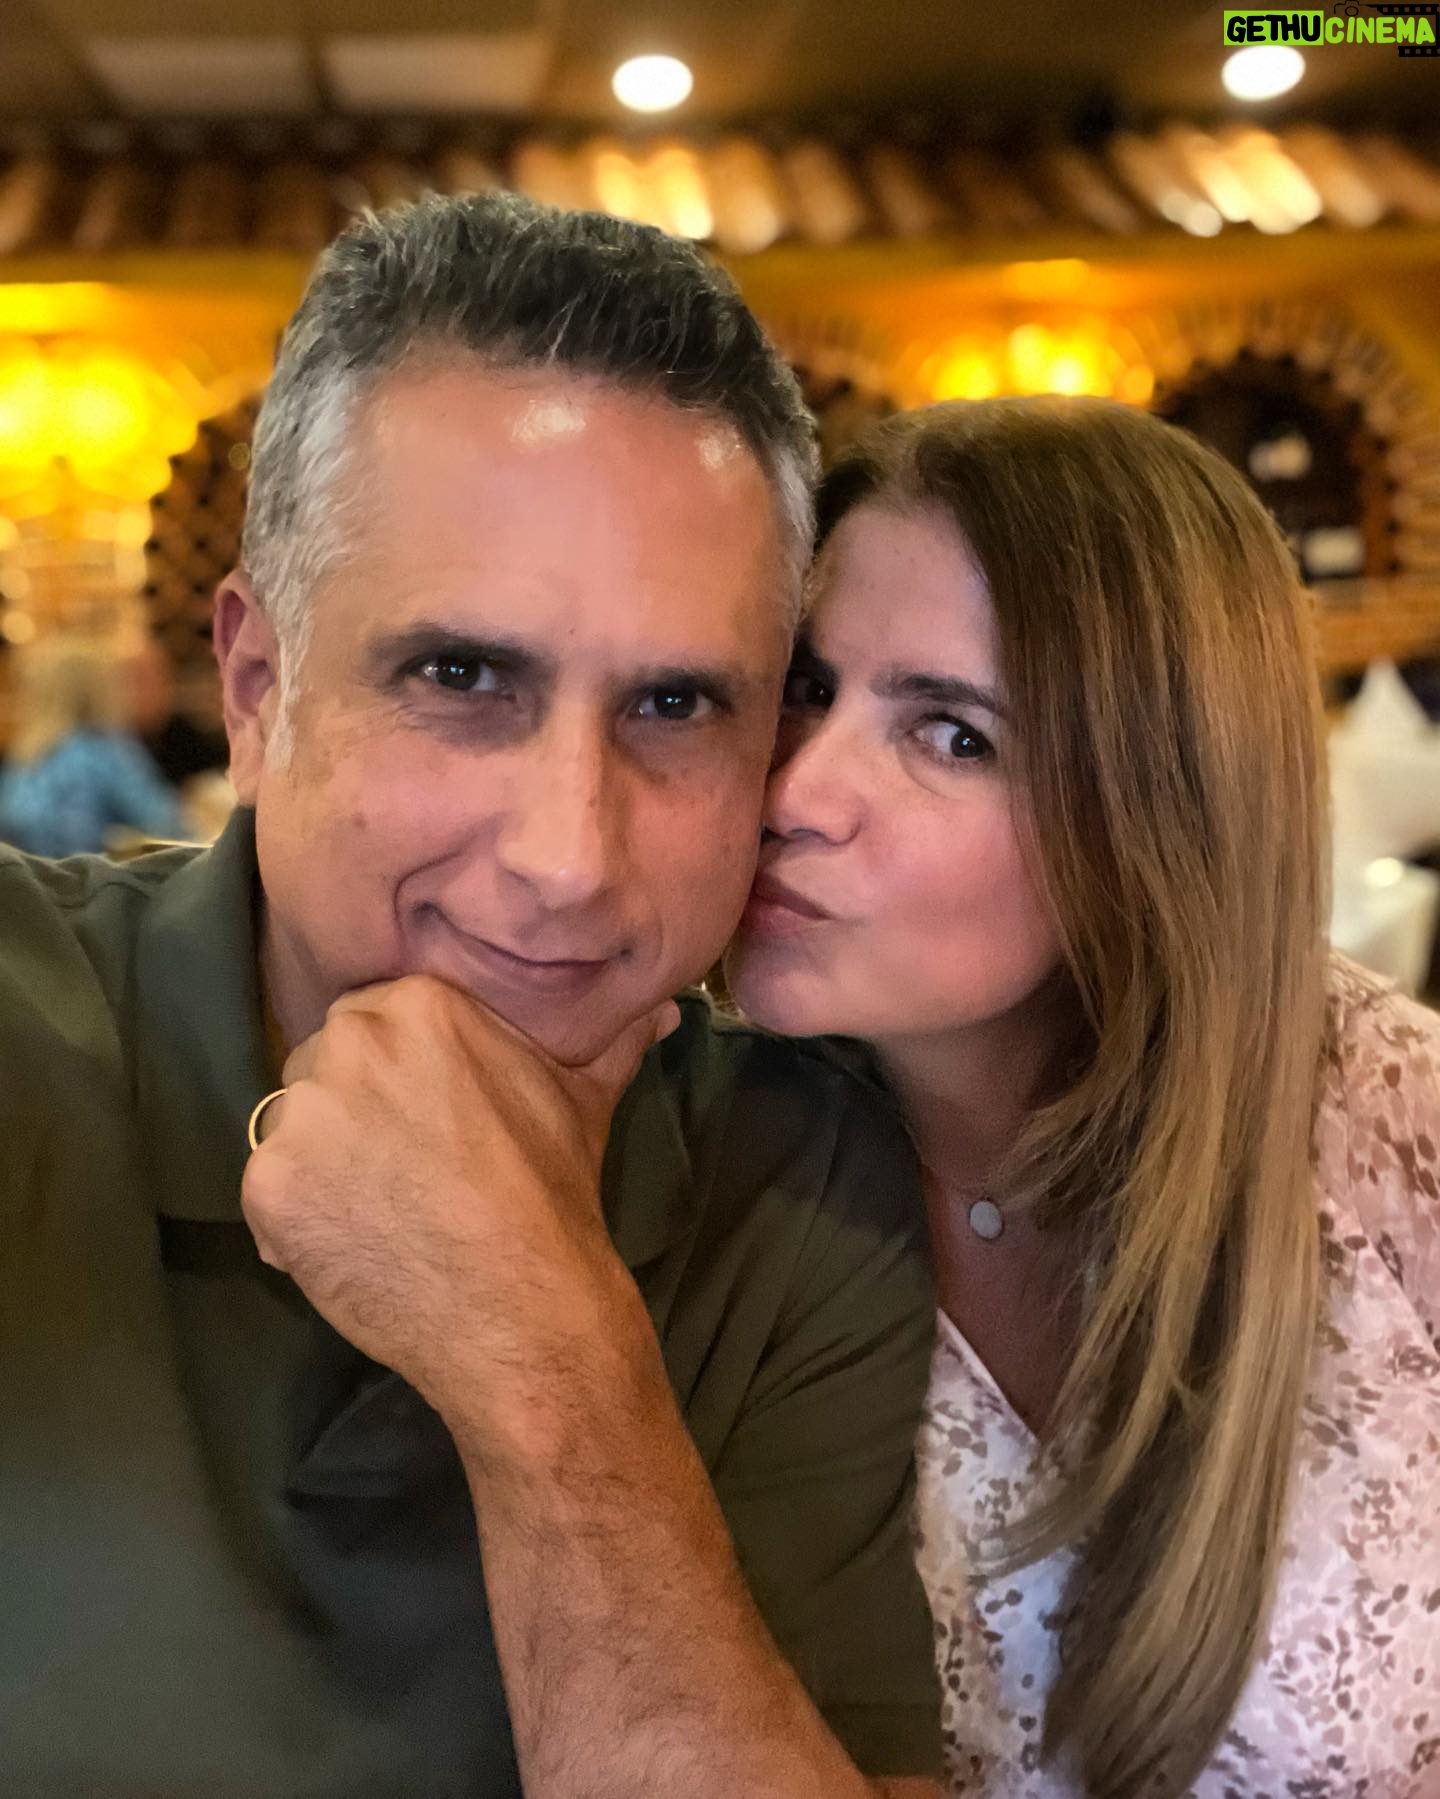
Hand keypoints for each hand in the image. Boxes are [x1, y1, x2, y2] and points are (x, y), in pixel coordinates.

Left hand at [240, 974, 677, 1439]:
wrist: (521, 1308)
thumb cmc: (554, 1194)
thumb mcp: (585, 1099)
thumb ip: (609, 1038)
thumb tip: (659, 1005)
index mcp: (419, 1004)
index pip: (377, 1018)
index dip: (400, 1073)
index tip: (428, 1116)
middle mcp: (350, 1043)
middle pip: (327, 1063)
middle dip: (356, 1108)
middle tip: (405, 1167)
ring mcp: (303, 1115)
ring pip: (295, 1124)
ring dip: (324, 1162)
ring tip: (382, 1211)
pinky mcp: (268, 1186)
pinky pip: (268, 1190)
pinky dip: (298, 1222)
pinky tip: (355, 1249)